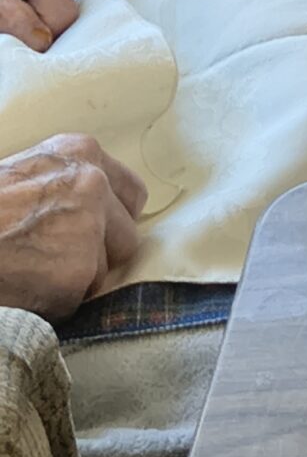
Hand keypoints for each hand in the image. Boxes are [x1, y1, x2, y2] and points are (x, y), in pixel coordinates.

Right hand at [0, 134, 147, 321]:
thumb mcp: (26, 175)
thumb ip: (66, 185)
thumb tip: (96, 213)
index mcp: (81, 153)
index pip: (131, 193)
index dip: (112, 221)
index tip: (95, 236)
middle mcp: (94, 183)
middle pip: (126, 236)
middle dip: (99, 256)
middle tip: (57, 262)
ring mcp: (89, 227)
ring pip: (104, 271)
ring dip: (76, 281)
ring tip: (33, 273)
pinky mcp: (77, 272)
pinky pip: (78, 300)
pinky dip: (56, 304)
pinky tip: (26, 290)